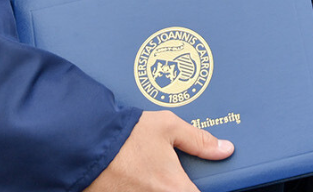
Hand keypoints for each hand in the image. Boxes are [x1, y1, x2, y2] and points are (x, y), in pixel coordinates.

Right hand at [84, 110, 233, 191]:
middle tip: (178, 171)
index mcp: (174, 187)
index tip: (206, 181)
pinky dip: (146, 188)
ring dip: (164, 188)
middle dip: (184, 187)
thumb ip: (199, 141)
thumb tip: (226, 150)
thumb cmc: (128, 135)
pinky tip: (143, 176)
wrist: (87, 146)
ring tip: (156, 172)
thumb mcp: (169, 126)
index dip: (204, 189)